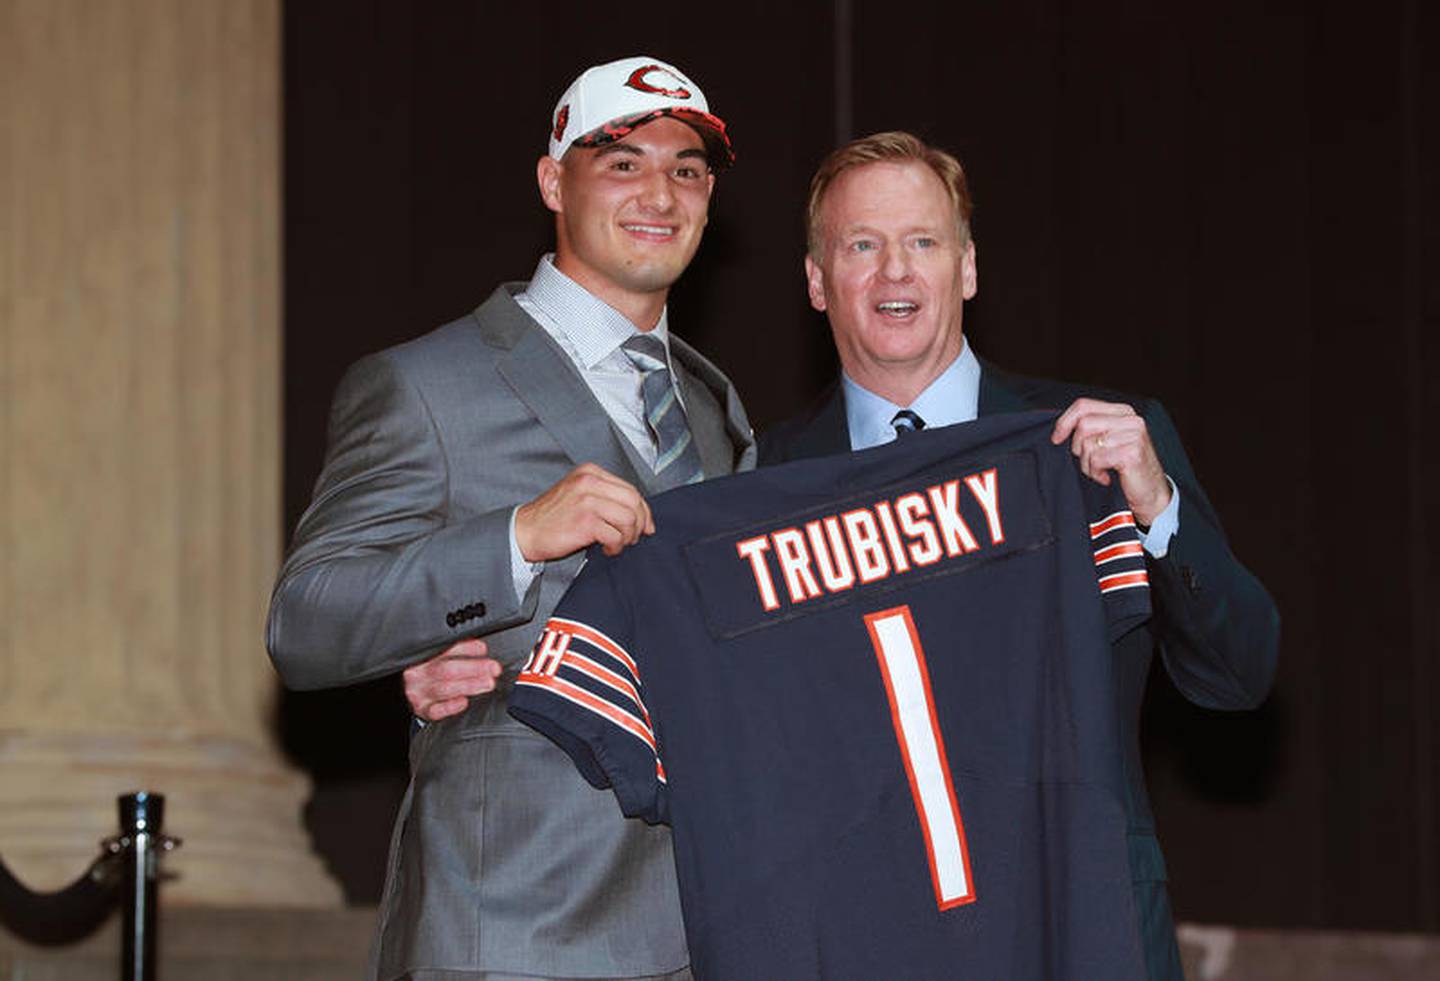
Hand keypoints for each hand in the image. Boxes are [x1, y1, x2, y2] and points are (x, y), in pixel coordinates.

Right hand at [403, 639, 502, 721]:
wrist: (410, 693)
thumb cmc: (430, 674)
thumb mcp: (437, 658)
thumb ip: (457, 653)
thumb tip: (482, 648)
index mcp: (424, 656)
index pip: (446, 649)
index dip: (467, 648)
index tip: (483, 649)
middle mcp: (419, 673)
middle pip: (447, 669)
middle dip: (474, 668)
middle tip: (493, 669)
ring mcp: (419, 692)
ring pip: (445, 689)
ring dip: (470, 685)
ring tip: (488, 684)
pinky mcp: (421, 710)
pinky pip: (436, 710)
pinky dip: (451, 706)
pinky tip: (464, 702)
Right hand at [514, 463, 654, 561]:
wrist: (524, 531)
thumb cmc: (553, 517)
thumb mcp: (579, 494)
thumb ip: (606, 496)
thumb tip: (640, 515)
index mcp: (590, 472)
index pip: (630, 489)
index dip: (643, 511)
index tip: (645, 526)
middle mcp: (590, 482)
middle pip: (634, 501)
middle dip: (639, 524)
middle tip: (632, 538)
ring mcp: (587, 500)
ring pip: (629, 518)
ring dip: (628, 537)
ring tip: (616, 544)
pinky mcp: (585, 521)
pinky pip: (616, 535)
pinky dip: (616, 546)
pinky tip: (606, 549)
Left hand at [1051, 398, 1170, 524]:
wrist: (1151, 494)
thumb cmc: (1125, 468)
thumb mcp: (1108, 442)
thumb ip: (1091, 428)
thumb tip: (1059, 429)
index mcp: (1123, 412)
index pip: (1084, 405)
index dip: (1064, 421)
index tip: (1056, 438)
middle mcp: (1131, 419)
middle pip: (1083, 425)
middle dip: (1077, 448)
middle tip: (1090, 462)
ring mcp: (1134, 435)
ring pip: (1087, 444)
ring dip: (1087, 464)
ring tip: (1100, 471)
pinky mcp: (1132, 453)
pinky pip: (1096, 459)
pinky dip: (1095, 472)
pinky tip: (1106, 478)